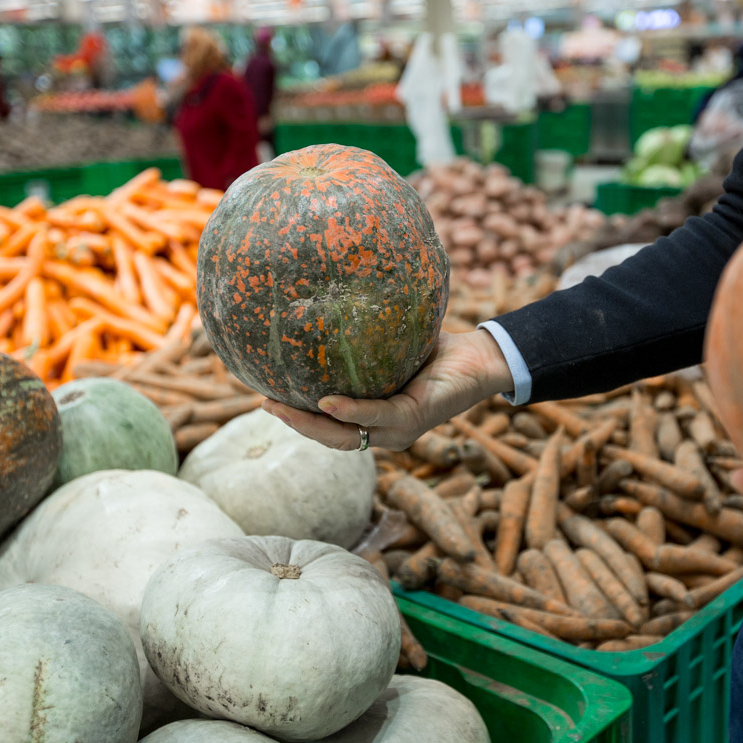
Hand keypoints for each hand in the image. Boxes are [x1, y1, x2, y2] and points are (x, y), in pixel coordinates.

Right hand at [262, 330, 514, 451]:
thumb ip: (361, 340)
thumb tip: (323, 303)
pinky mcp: (414, 418)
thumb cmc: (435, 350)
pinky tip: (326, 402)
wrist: (479, 358)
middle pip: (331, 438)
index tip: (267, 398)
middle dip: (295, 424)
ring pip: (346, 435)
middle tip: (264, 403)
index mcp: (377, 419)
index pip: (330, 427)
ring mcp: (400, 429)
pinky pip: (376, 415)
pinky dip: (350, 410)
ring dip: (311, 424)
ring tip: (280, 407)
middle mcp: (386, 432)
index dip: (298, 419)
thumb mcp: (390, 345)